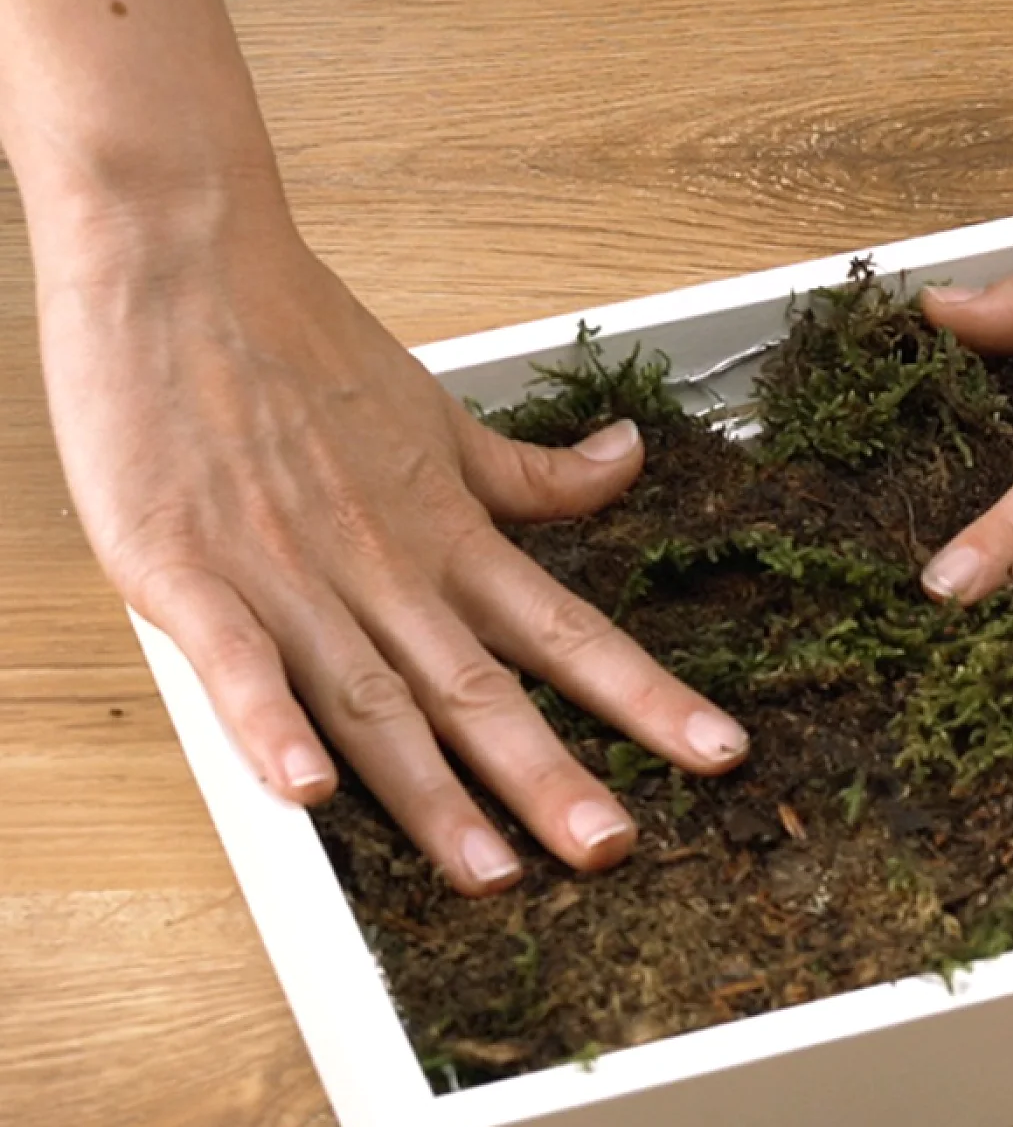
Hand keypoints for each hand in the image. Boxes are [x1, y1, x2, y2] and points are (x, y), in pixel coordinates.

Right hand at [38, 192, 748, 894]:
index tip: (717, 753)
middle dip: (549, 776)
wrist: (181, 257)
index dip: (646, 697)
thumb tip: (630, 460)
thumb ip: (533, 475)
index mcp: (447, 537)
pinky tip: (305, 792)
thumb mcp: (441, 417)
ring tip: (489, 869)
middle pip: (481, 689)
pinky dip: (269, 723)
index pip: (568, 631)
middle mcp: (386, 569)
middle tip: (612, 848)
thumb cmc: (300, 341)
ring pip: (374, 698)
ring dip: (431, 790)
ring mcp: (290, 574)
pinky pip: (235, 660)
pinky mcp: (186, 570)